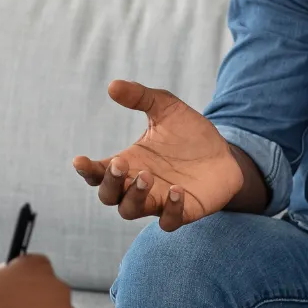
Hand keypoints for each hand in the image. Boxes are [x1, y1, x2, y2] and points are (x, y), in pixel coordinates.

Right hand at [73, 80, 245, 230]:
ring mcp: (158, 201)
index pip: (98, 173)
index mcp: (128, 163)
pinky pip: (167, 221)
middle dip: (109, 183)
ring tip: (146, 175)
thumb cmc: (190, 133)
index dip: (86, 170)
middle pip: (108, 196)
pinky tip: (176, 190)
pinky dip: (169, 210)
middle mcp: (137, 186)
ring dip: (134, 196)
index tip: (80, 160)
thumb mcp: (166, 107)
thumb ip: (140, 97)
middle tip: (119, 163)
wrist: (226, 153)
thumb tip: (112, 85)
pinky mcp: (182, 212)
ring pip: (130, 210)